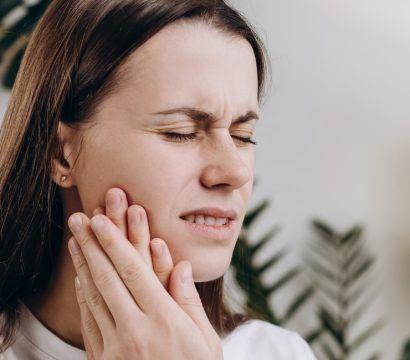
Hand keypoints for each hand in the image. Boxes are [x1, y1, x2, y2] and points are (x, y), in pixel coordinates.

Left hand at [67, 189, 222, 359]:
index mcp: (164, 321)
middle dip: (92, 244)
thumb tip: (181, 266)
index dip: (114, 243)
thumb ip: (189, 302)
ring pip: (94, 296)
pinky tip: (81, 277)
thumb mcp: (205, 341)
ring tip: (75, 239)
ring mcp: (115, 348)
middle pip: (108, 278)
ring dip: (83, 264)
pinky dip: (83, 295)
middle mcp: (135, 331)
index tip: (101, 220)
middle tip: (80, 218)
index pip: (132, 272)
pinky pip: (90, 322)